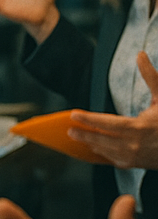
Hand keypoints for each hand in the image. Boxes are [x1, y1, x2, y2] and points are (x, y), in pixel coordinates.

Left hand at [66, 51, 157, 167]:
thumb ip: (150, 76)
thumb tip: (140, 55)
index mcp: (141, 127)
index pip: (108, 123)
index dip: (89, 119)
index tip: (74, 114)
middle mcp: (136, 143)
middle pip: (103, 139)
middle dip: (85, 134)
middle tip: (69, 130)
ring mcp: (135, 156)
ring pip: (107, 151)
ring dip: (91, 144)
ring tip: (76, 137)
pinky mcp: (136, 163)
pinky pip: (113, 159)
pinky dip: (102, 154)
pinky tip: (93, 148)